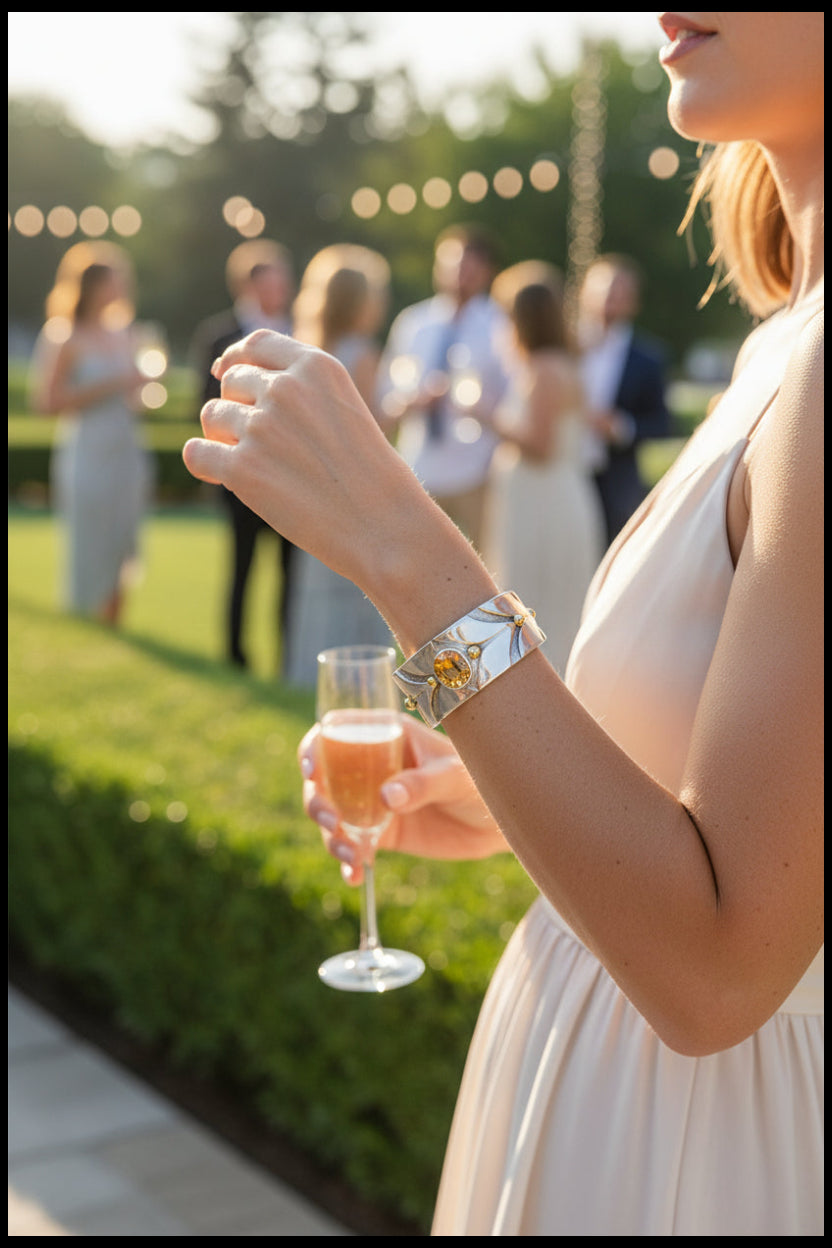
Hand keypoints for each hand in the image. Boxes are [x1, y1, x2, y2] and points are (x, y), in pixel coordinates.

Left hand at [182, 330, 425, 587]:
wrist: (383, 526)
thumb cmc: (369, 474)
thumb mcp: (345, 408)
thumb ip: (301, 389)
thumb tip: (227, 373)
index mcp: (316, 366)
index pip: (256, 344)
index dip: (235, 357)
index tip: (223, 371)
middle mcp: (285, 389)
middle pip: (231, 381)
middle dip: (236, 407)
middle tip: (259, 444)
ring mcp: (261, 428)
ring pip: (212, 416)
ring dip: (222, 437)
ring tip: (254, 465)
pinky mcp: (242, 470)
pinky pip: (197, 454)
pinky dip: (203, 462)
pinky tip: (218, 477)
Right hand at [299, 714, 507, 884]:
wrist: (499, 824)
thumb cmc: (481, 782)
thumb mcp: (455, 778)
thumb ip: (423, 784)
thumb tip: (386, 797)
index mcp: (387, 735)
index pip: (337, 732)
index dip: (315, 747)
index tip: (311, 770)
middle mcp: (373, 766)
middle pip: (324, 778)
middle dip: (317, 800)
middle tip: (331, 821)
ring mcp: (374, 800)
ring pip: (333, 814)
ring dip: (330, 835)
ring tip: (349, 854)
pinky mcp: (382, 832)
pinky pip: (354, 845)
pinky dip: (349, 860)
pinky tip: (355, 875)